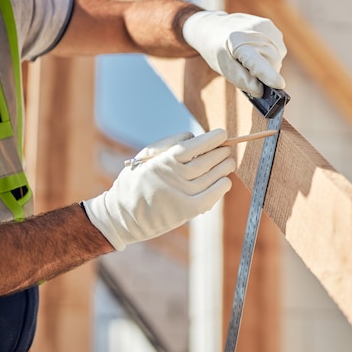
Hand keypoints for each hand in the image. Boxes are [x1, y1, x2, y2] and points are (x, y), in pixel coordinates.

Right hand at [83, 129, 234, 250]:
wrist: (121, 218)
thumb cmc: (134, 184)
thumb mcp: (143, 159)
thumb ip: (166, 145)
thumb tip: (192, 136)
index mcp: (162, 161)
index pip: (193, 146)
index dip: (211, 139)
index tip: (222, 134)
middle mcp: (173, 177)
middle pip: (205, 161)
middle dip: (220, 153)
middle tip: (228, 149)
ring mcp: (180, 194)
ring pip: (210, 177)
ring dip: (223, 168)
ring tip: (229, 162)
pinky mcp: (185, 211)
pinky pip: (210, 197)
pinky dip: (221, 188)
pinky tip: (226, 181)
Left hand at [182, 11, 286, 96]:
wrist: (212, 26)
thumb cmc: (216, 50)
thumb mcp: (224, 68)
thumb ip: (242, 80)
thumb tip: (260, 91)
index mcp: (238, 42)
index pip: (257, 61)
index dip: (268, 75)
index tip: (279, 85)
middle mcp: (255, 31)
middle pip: (272, 64)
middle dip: (264, 74)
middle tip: (248, 70)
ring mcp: (265, 27)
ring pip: (277, 58)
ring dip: (267, 65)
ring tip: (249, 58)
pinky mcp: (271, 26)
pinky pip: (277, 50)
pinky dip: (269, 55)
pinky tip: (255, 50)